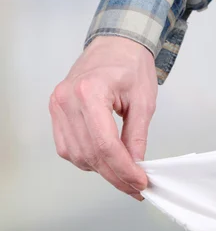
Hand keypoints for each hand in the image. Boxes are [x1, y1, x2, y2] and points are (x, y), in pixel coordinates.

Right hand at [49, 36, 157, 200]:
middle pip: (90, 154)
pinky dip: (87, 159)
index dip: (123, 169)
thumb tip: (136, 164)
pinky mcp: (56, 111)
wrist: (115, 44)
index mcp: (89, 92)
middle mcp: (67, 100)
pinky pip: (67, 147)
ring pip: (76, 155)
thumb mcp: (143, 101)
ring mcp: (57, 106)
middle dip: (115, 175)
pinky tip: (106, 161)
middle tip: (136, 187)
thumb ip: (137, 135)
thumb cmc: (130, 64)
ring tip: (125, 174)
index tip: (140, 182)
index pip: (105, 145)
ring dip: (101, 170)